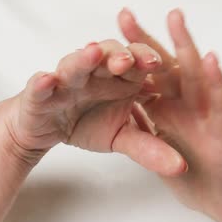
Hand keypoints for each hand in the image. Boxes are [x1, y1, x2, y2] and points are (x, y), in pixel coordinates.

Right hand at [0, 39, 186, 175]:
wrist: (45, 128)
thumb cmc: (87, 123)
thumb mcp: (122, 137)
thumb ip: (150, 149)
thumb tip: (182, 166)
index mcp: (121, 77)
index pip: (138, 62)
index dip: (148, 61)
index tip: (158, 64)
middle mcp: (95, 71)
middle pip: (109, 56)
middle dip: (119, 55)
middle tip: (129, 60)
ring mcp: (66, 78)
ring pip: (76, 63)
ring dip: (84, 59)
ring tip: (93, 55)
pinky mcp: (39, 92)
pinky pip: (40, 85)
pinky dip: (42, 82)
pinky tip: (46, 79)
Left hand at [118, 9, 221, 221]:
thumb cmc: (195, 172)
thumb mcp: (162, 144)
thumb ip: (145, 122)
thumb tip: (121, 100)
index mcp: (171, 107)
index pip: (147, 74)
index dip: (128, 53)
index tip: (108, 29)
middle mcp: (189, 106)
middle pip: (166, 68)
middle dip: (146, 40)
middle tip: (125, 13)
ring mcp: (208, 118)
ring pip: (197, 77)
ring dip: (186, 46)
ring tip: (173, 18)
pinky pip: (221, 107)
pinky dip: (217, 83)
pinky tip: (210, 59)